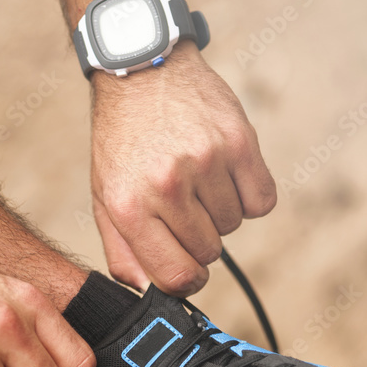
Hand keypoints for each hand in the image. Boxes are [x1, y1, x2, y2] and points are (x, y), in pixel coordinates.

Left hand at [90, 43, 276, 295]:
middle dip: (199, 239)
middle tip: (184, 208)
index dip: (186, 280)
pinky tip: (225, 175)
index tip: (187, 269)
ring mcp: (205, 162)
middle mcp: (167, 185)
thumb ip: (123, 252)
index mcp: (129, 206)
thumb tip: (148, 293)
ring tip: (198, 180)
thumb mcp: (105, 197)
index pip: (176, 276)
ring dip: (220, 212)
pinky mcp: (239, 142)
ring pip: (233, 226)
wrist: (142, 72)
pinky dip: (248, 196)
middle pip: (208, 253)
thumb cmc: (122, 142)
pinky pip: (261, 202)